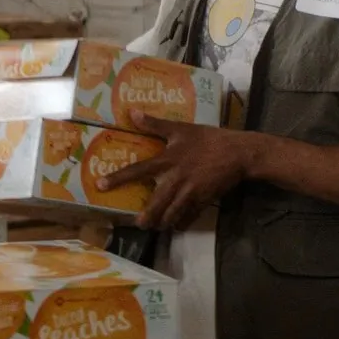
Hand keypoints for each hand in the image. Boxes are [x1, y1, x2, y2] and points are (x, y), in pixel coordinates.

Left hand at [96, 110, 257, 230]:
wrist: (238, 153)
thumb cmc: (208, 139)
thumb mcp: (181, 128)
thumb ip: (155, 124)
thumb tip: (132, 112)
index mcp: (168, 160)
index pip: (138, 170)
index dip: (118, 178)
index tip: (100, 186)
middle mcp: (176, 179)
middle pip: (156, 204)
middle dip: (146, 218)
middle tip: (139, 223)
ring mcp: (190, 192)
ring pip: (172, 215)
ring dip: (163, 223)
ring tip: (157, 226)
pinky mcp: (203, 201)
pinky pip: (189, 217)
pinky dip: (182, 223)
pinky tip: (178, 225)